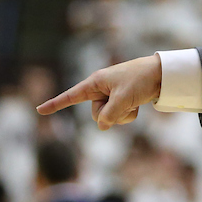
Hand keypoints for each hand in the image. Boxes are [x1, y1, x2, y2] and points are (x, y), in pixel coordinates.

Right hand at [37, 55, 162, 130]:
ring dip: (122, 115)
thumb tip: (102, 126)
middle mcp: (101, 89)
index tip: (39, 110)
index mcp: (96, 82)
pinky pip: (121, 116)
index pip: (71, 96)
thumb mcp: (123, 99)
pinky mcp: (123, 101)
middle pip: (96, 114)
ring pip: (109, 118)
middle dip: (110, 114)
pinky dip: (129, 114)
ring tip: (133, 101)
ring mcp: (112, 96)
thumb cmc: (140, 80)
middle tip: (125, 101)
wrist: (162, 74)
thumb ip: (110, 115)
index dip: (55, 104)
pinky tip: (138, 104)